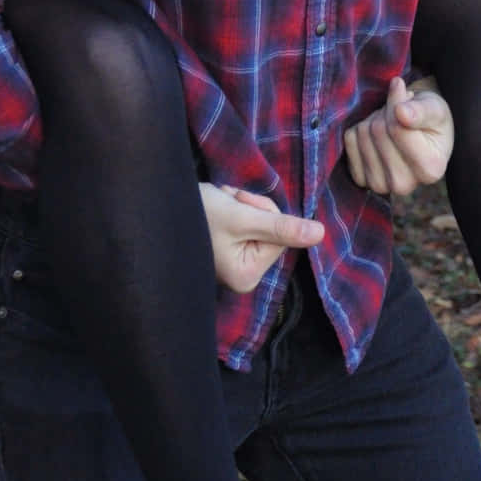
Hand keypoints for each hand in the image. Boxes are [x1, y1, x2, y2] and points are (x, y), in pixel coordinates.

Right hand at [199, 183, 323, 293]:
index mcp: (247, 276)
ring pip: (261, 222)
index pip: (280, 235)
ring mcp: (235, 264)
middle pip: (272, 230)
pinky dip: (235, 208)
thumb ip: (282, 226)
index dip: (263, 213)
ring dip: (242, 205)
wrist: (160, 203)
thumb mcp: (243, 216)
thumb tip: (320, 235)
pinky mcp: (228, 251)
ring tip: (219, 203)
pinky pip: (248, 223)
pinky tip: (218, 206)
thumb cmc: (198, 213)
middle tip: (226, 203)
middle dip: (251, 208)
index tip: (237, 207)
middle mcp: (243, 276)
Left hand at [344, 76, 453, 196]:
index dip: (398, 104)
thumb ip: (421, 110)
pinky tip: (375, 134)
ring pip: (362, 134)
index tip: (406, 96)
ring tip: (389, 123)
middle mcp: (404, 184)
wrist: (420, 135)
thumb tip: (401, 112)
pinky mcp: (360, 179)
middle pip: (378, 132)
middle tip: (398, 112)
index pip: (399, 129)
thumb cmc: (431, 120)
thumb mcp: (435, 109)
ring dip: (373, 120)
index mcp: (430, 170)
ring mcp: (379, 185)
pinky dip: (359, 129)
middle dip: (386, 113)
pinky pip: (349, 140)